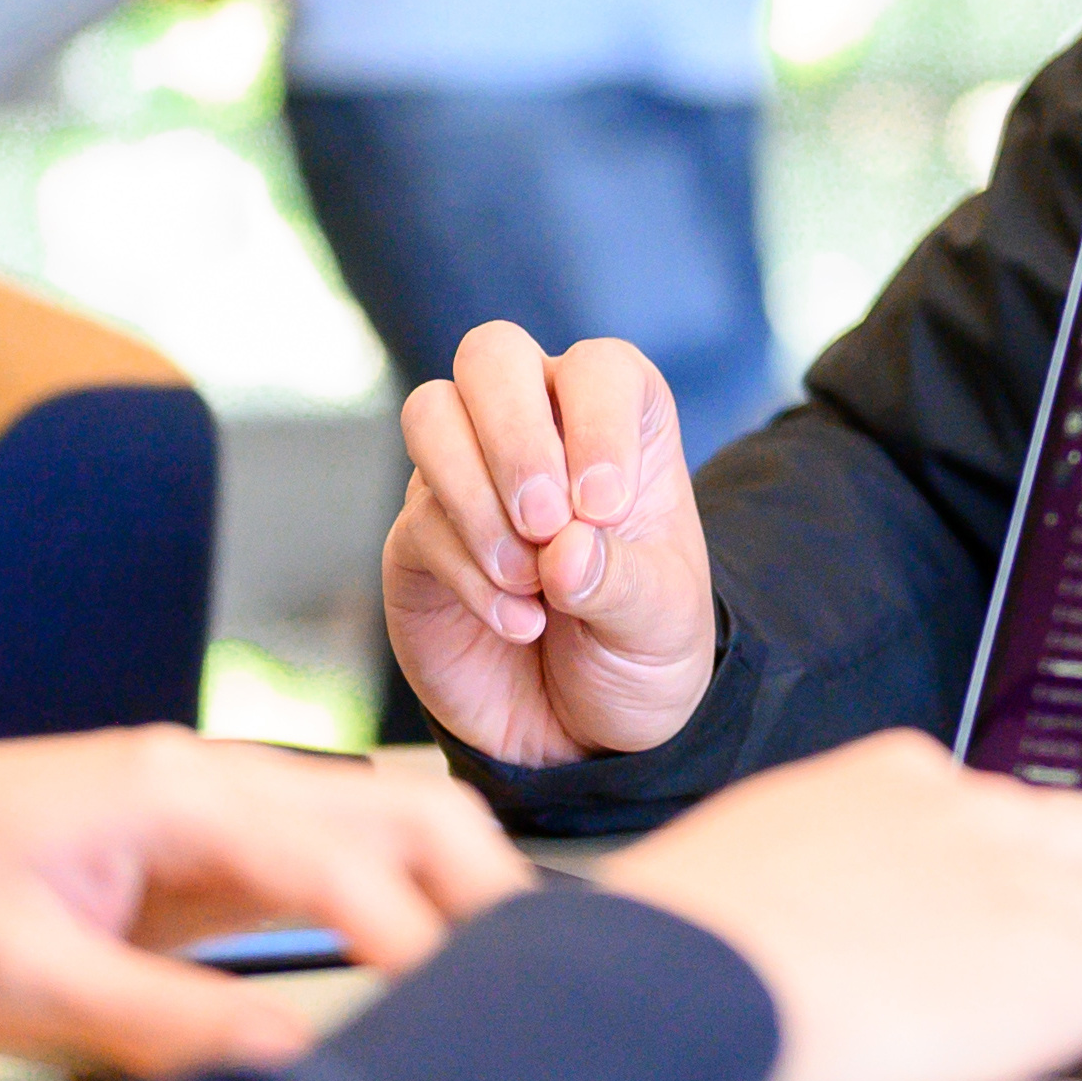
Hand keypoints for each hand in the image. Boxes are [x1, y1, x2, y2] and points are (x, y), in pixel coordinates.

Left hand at [0, 727, 528, 1076]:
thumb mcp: (21, 984)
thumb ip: (161, 1020)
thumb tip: (295, 1061)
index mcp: (176, 792)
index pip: (347, 859)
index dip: (419, 939)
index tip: (475, 1021)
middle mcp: (220, 775)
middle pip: (408, 807)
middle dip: (485, 894)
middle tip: (539, 1001)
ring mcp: (223, 799)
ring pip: (390, 820)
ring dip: (457, 894)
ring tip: (505, 994)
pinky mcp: (213, 839)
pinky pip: (340, 856)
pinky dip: (404, 902)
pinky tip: (428, 975)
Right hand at [383, 324, 722, 763]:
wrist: (581, 726)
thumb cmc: (638, 646)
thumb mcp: (662, 623)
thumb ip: (623, 583)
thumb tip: (564, 551)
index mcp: (617, 423)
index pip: (598, 367)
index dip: (598, 423)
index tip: (606, 509)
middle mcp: (537, 428)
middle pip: (492, 354)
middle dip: (515, 436)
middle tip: (547, 523)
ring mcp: (468, 476)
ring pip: (431, 414)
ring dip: (477, 496)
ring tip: (530, 580)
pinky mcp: (419, 538)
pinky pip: (421, 521)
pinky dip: (471, 575)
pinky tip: (519, 622)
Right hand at [594, 733, 1081, 1080]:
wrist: (656, 999)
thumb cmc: (648, 978)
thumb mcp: (711, 904)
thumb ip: (771, 904)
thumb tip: (752, 951)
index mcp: (876, 785)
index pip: (991, 808)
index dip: (1027, 872)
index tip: (1029, 916)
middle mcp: (958, 809)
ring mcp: (1017, 876)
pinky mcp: (1064, 955)